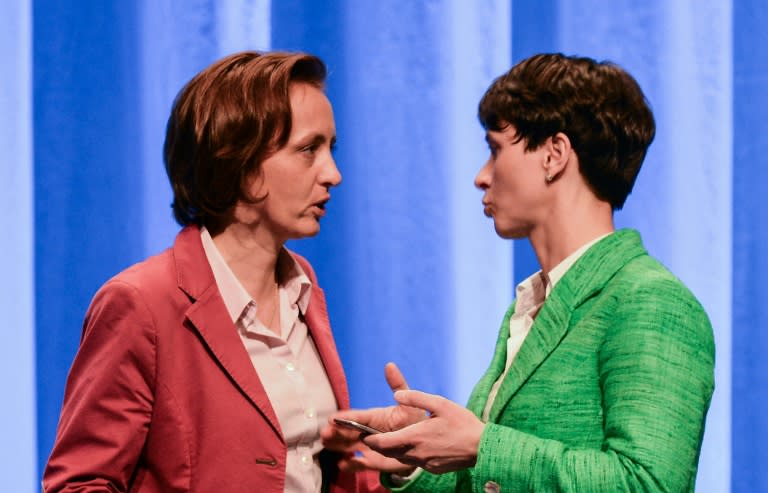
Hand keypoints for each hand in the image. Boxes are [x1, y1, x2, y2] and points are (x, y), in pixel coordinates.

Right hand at [321, 362, 424, 473]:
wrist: (423, 442)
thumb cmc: (413, 419)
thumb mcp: (408, 402)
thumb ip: (397, 384)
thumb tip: (389, 365)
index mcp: (374, 417)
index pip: (356, 416)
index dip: (345, 417)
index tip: (332, 418)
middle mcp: (368, 431)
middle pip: (347, 431)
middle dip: (335, 431)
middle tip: (324, 433)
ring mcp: (369, 446)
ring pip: (348, 445)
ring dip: (337, 445)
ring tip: (326, 444)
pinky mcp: (374, 461)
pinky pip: (360, 464)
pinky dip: (351, 465)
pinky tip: (343, 463)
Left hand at [361, 390, 484, 473]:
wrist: (482, 447)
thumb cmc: (462, 423)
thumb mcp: (439, 403)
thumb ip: (416, 397)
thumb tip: (397, 395)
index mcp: (414, 436)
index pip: (382, 443)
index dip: (369, 440)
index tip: (362, 434)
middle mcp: (416, 453)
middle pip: (388, 452)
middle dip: (377, 445)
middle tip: (370, 438)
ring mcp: (424, 463)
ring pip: (401, 458)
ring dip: (392, 450)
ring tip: (389, 440)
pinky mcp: (433, 469)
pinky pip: (414, 462)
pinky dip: (408, 454)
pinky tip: (415, 445)